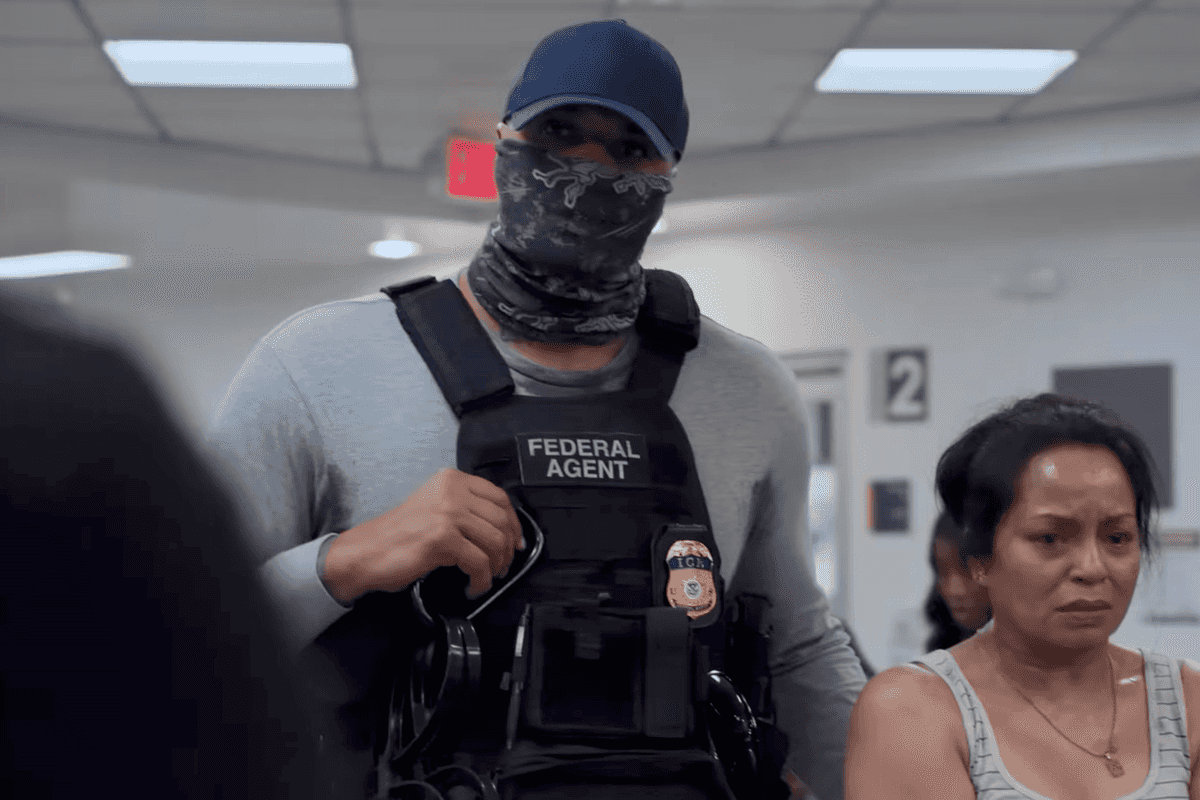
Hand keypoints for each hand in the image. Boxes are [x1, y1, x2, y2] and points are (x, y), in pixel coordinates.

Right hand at [323, 468, 523, 603]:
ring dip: (496, 565)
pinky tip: (473, 585)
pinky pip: (479, 563)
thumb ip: (463, 508)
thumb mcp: (433, 507)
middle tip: (503, 564)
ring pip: (494, 542)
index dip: (514, 521)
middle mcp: (451, 492)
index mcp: (450, 480)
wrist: (366, 552)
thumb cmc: (397, 536)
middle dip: (507, 548)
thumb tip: (500, 527)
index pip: (498, 496)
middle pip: (501, 520)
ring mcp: (447, 514)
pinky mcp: (443, 539)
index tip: (516, 539)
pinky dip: (481, 580)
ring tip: (487, 576)